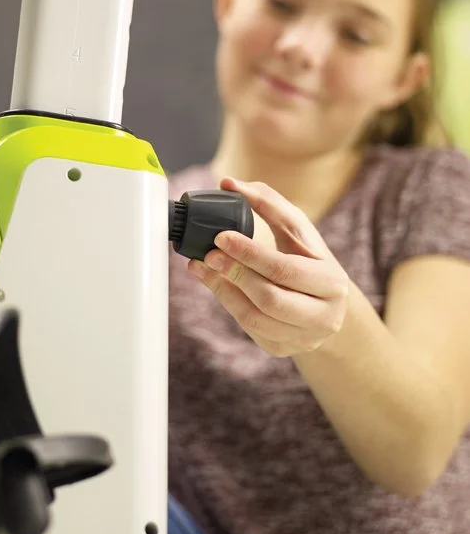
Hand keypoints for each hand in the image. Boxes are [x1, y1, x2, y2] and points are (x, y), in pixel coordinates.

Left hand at [188, 178, 349, 357]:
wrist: (327, 304)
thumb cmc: (309, 258)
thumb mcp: (298, 231)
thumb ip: (269, 203)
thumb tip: (229, 184)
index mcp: (331, 282)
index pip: (285, 269)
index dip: (250, 253)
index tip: (221, 236)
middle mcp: (324, 316)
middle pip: (270, 298)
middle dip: (234, 274)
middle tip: (207, 254)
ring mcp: (304, 338)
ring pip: (254, 318)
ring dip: (223, 290)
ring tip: (202, 268)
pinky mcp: (283, 349)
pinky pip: (249, 329)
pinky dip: (228, 304)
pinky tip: (216, 284)